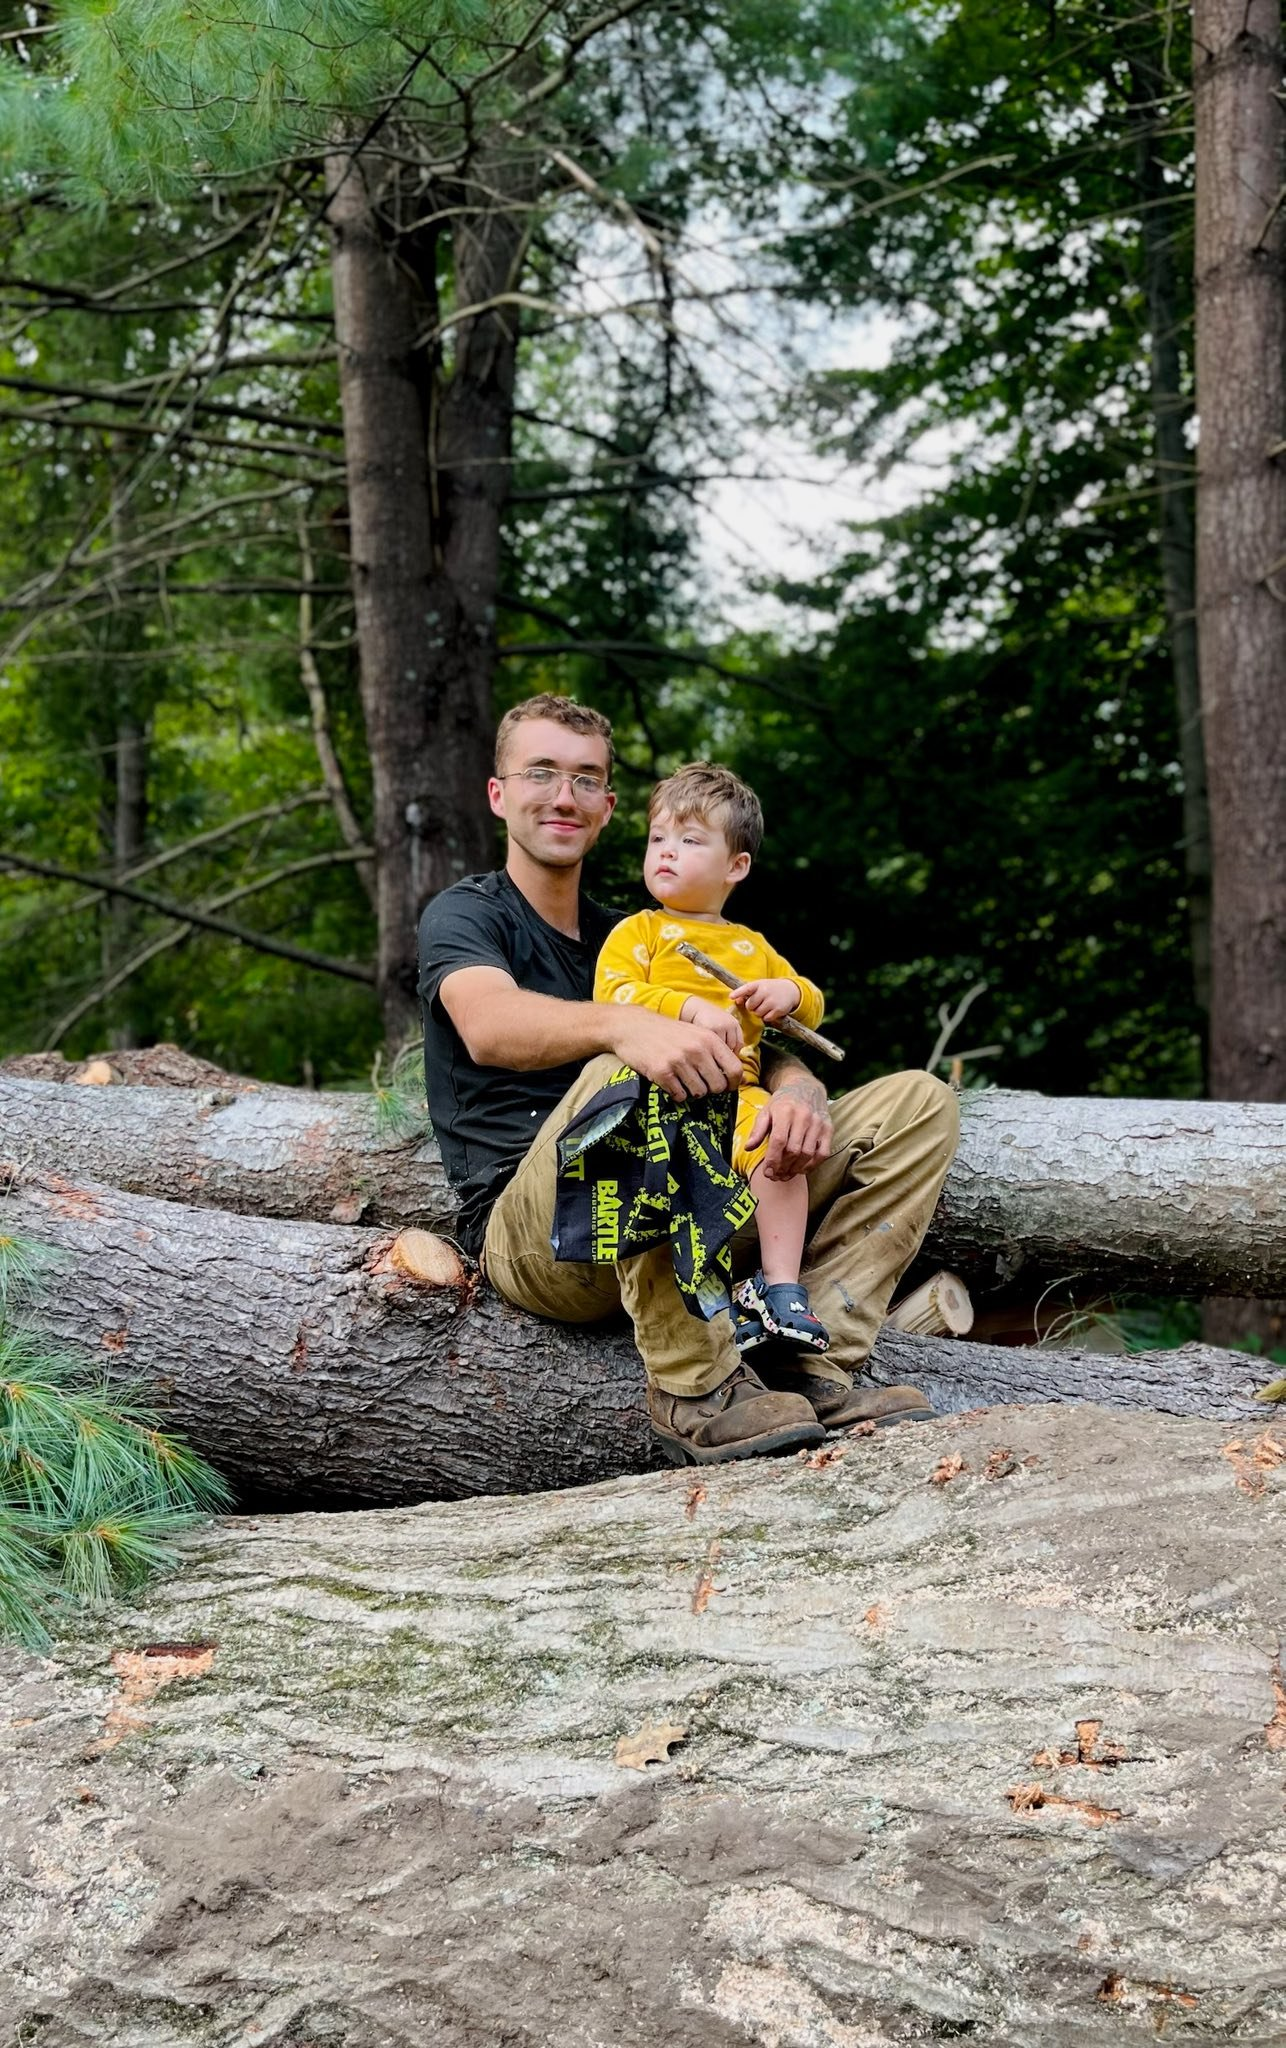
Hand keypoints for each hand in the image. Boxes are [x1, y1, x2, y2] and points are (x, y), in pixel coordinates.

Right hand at [608, 1004, 743, 1101]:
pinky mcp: (662, 1072)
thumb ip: (714, 1050)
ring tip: (682, 1080)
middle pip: (718, 1085)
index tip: (728, 1087)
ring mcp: (679, 1061)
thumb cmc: (666, 1032)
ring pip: (699, 1092)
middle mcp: (696, 1050)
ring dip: (692, 1091)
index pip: (735, 1069)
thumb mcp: (695, 1033)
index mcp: (709, 1039)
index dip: (734, 1083)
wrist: (632, 1027)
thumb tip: (731, 1076)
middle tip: (700, 1084)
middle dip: (710, 1089)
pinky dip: (676, 1093)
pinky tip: (670, 1082)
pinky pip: (679, 1095)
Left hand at [729, 976, 801, 1023]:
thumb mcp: (760, 986)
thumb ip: (748, 992)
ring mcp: (772, 1001)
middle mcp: (765, 991)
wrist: (790, 990)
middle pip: (750, 1005)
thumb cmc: (770, 989)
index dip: (738, 993)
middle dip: (751, 1007)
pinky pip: (766, 1018)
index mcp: (759, 984)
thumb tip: (736, 1000)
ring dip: (759, 1012)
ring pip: (757, 1013)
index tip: (731, 997)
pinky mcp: (778, 1010)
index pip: (747, 988)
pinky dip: (767, 1017)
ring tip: (765, 1006)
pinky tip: (771, 1010)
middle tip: (757, 1003)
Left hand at [745, 1077, 832, 1180]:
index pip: (779, 1141)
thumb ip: (757, 1130)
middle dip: (783, 1167)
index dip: (772, 1160)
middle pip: (794, 1150)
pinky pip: (823, 1153)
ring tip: (786, 1174)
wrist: (806, 1087)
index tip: (767, 1172)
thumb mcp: (766, 1112)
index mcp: (785, 1111)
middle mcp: (804, 1117)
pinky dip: (812, 1165)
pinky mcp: (828, 1129)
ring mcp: (818, 1123)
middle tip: (776, 1175)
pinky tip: (802, 1168)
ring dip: (796, 1169)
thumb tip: (748, 1148)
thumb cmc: (783, 1102)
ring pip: (808, 1154)